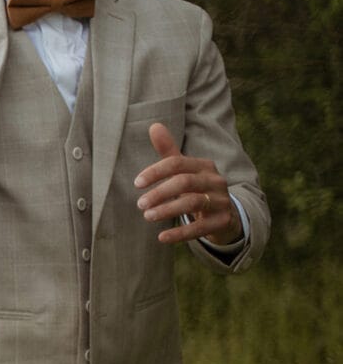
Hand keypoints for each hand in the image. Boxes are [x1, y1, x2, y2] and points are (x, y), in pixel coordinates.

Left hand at [134, 123, 241, 244]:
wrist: (226, 214)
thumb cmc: (196, 188)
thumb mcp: (183, 171)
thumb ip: (168, 152)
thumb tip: (153, 125)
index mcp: (203, 166)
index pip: (177, 164)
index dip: (156, 172)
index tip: (136, 183)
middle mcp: (215, 180)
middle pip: (185, 182)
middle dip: (160, 193)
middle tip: (139, 204)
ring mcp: (222, 201)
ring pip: (194, 203)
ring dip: (168, 210)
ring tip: (147, 217)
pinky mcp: (224, 221)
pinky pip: (201, 228)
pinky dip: (180, 233)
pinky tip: (161, 238)